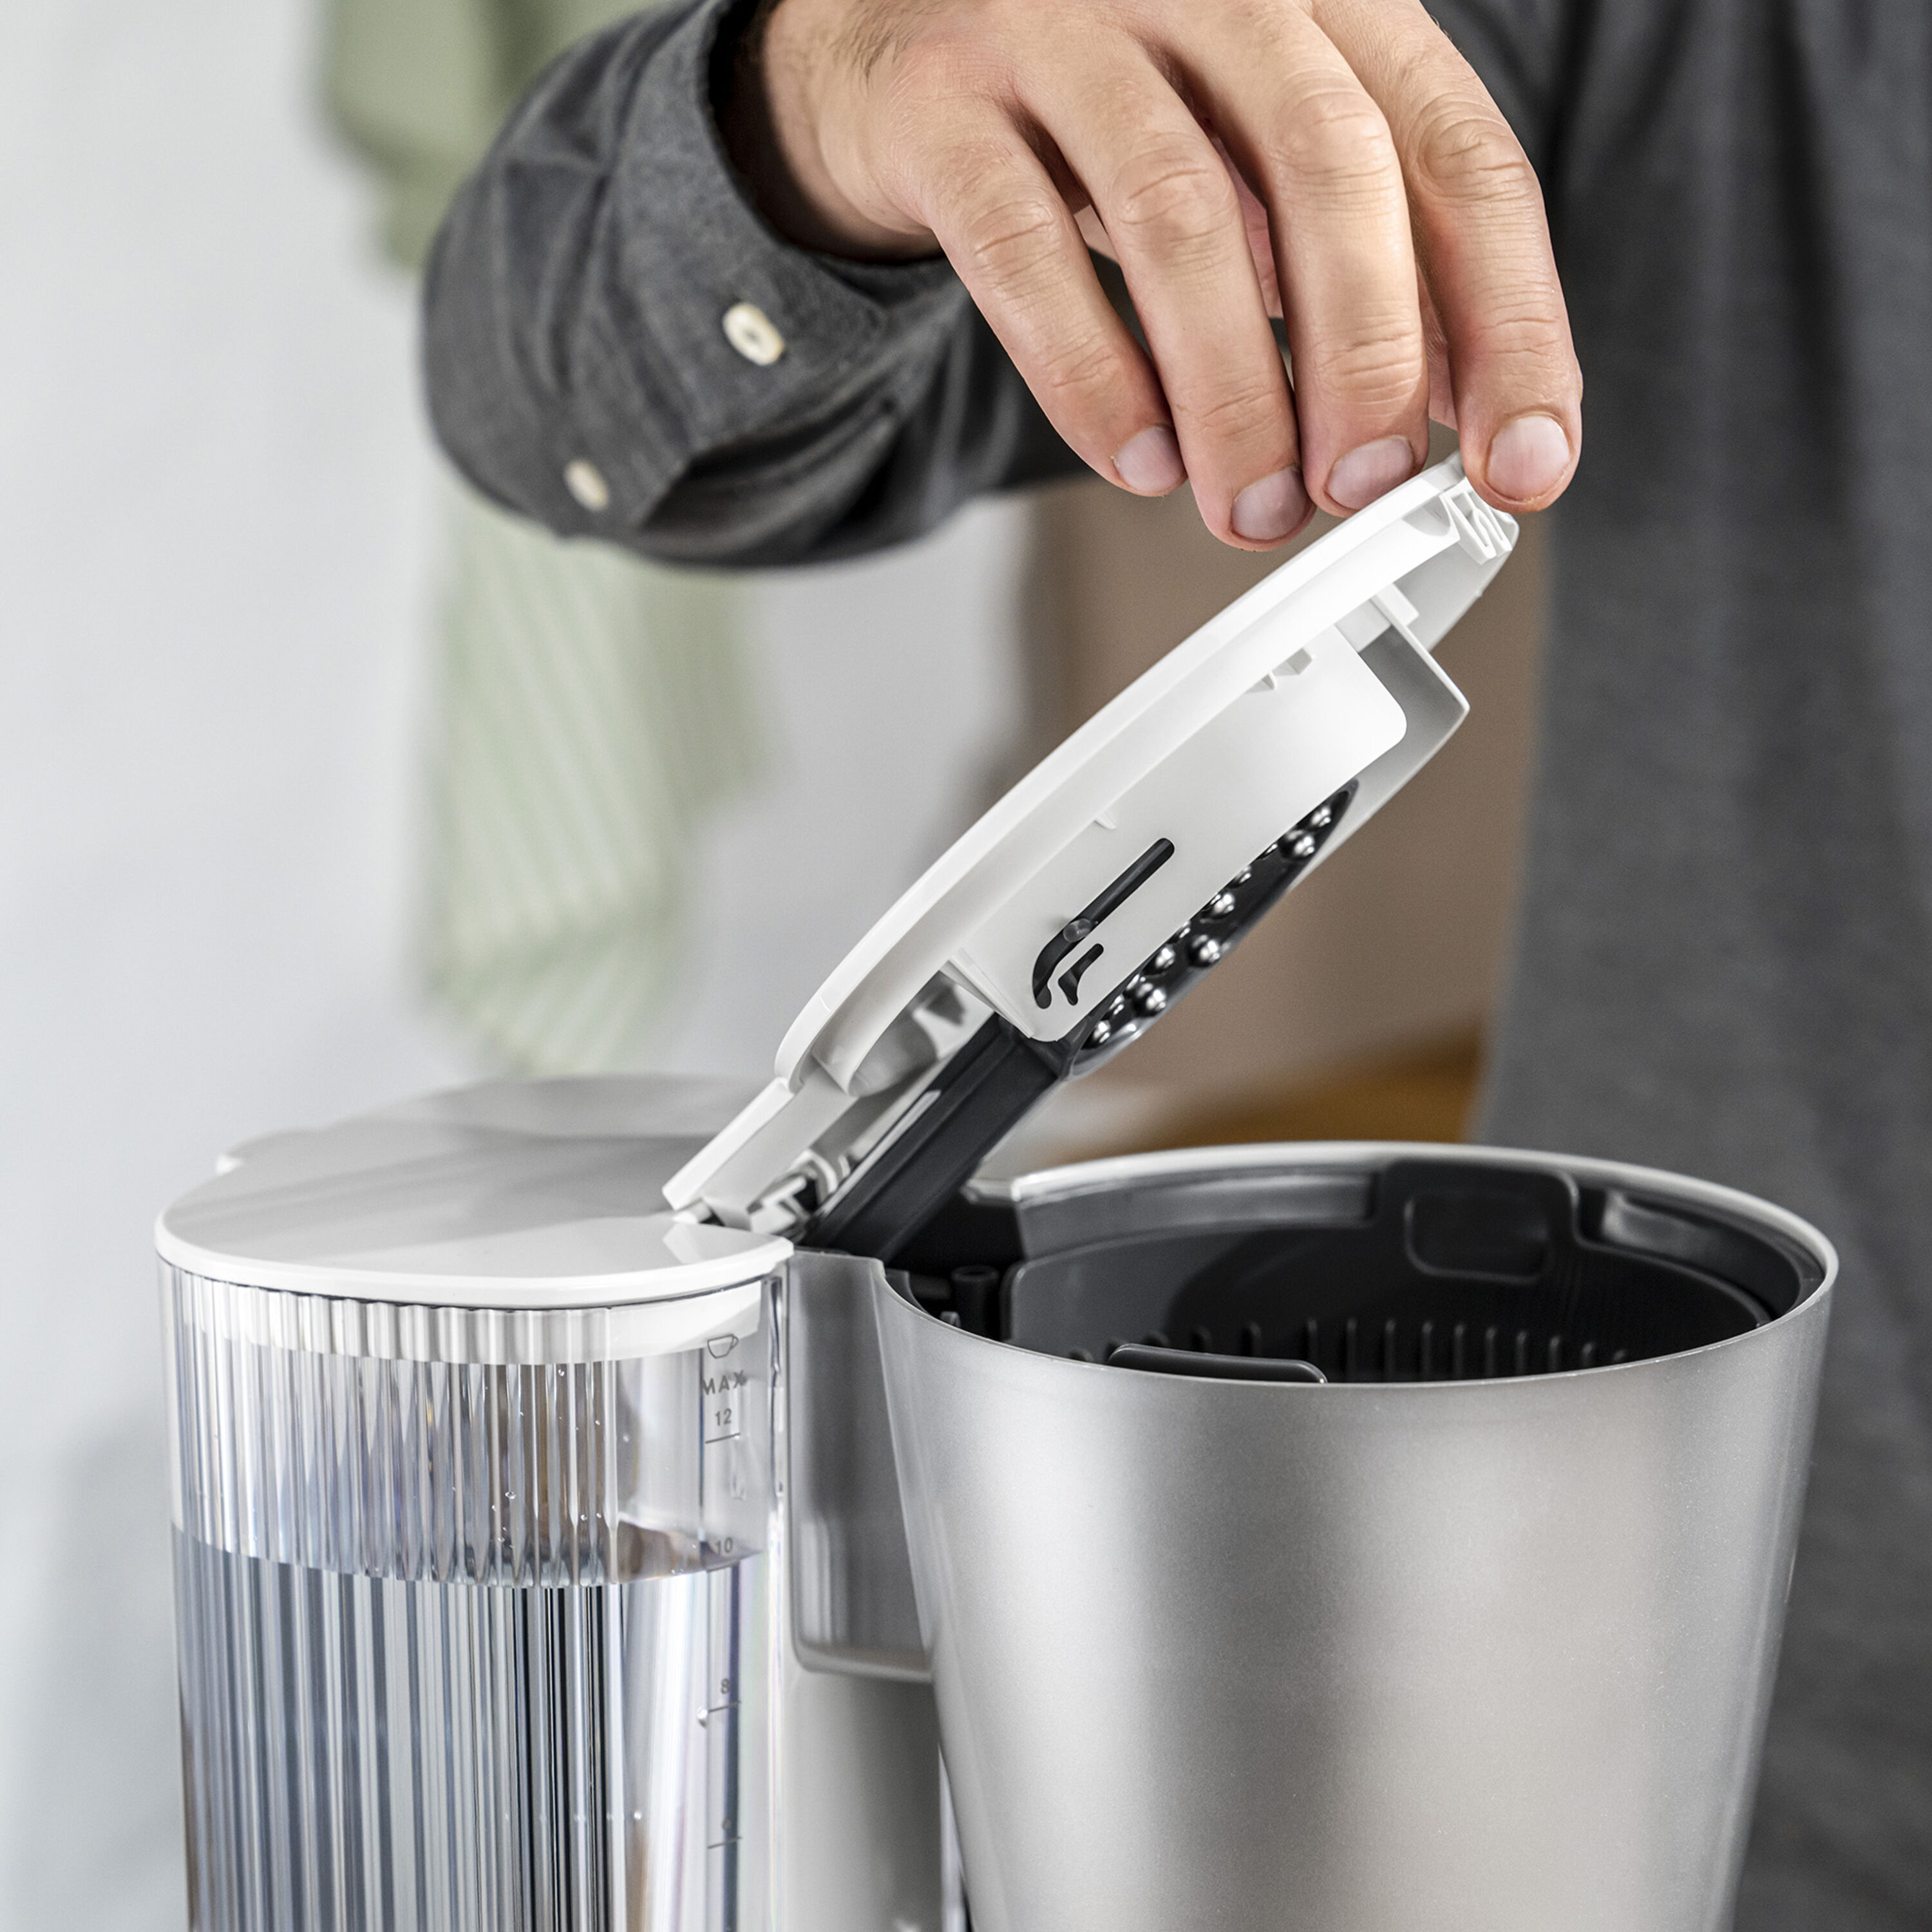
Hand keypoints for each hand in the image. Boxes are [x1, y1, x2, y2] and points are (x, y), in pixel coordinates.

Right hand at [724, 0, 1580, 547]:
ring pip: (1179, 215)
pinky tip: (1134, 459)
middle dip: (1367, 357)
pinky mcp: (943, 103)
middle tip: (1360, 489)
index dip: (1508, 319)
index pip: (1458, 155)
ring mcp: (1064, 33)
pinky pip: (1021, 249)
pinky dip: (1089, 374)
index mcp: (1323, 4)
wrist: (896, 36)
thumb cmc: (1107, 114)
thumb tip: (1457, 414)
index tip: (1524, 463)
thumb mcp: (1260, 162)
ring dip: (1231, 392)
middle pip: (1331, 166)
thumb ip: (1358, 264)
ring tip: (1247, 506)